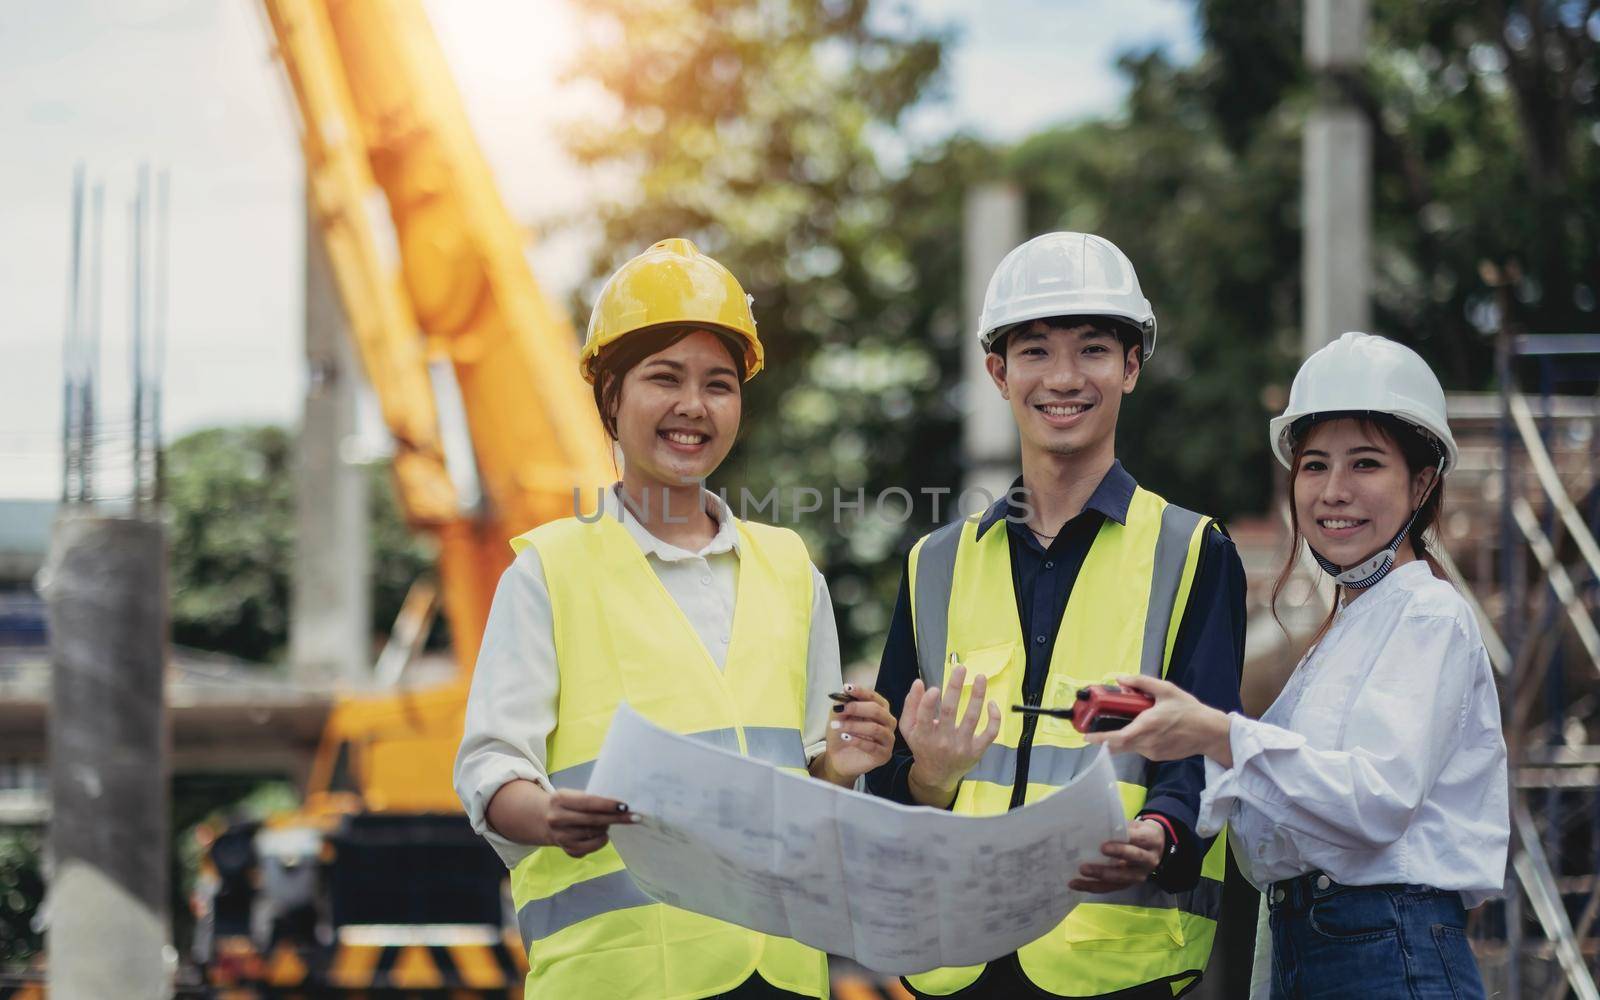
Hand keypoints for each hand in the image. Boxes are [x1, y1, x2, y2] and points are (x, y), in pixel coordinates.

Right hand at [537, 789, 637, 858]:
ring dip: (606, 828)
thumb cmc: (568, 804)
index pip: (588, 802)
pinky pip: (591, 848)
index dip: (608, 805)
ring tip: (607, 822)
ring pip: (594, 834)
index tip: (625, 806)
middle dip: (616, 818)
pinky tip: (600, 834)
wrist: (544, 819)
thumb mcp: (574, 795)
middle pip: (593, 820)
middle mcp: (557, 819)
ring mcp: (560, 836)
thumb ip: (592, 799)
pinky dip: (600, 840)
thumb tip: (621, 806)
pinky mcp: (566, 850)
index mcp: (559, 799)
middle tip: (635, 817)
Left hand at [818, 685, 895, 783]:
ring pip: (875, 729)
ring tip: (836, 726)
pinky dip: (857, 740)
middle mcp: (888, 722)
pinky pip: (872, 746)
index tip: (846, 688)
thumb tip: (844, 694)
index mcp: (880, 710)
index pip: (874, 697)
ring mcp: (888, 739)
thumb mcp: (838, 717)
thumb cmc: (842, 734)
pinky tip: (845, 737)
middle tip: (840, 709)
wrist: (838, 758)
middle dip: (857, 708)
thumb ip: (842, 705)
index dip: (861, 692)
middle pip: (877, 711)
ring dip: (854, 726)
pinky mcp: (884, 755)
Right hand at [901, 666, 1001, 806]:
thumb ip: (911, 705)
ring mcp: (961, 746)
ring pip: (972, 718)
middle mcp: (942, 741)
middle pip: (949, 711)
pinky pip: (990, 733)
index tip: (935, 688)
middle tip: (960, 668)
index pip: (924, 717)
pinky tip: (992, 702)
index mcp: (923, 735)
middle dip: (955, 687)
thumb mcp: (908, 729)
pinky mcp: (976, 750)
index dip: (928, 702)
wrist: (937, 775)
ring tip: (981, 677)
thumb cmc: (922, 746)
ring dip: (977, 696)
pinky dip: (994, 718)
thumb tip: (918, 683)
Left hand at [1069, 818, 1165, 892]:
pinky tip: (1077, 884)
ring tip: (1080, 873)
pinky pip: (1111, 888)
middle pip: (1128, 864)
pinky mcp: (1129, 884)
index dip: (1121, 845)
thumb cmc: (1138, 832)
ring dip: (1098, 877)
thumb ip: (1120, 827)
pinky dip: (1093, 886)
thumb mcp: (1134, 825)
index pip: (1137, 842)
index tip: (1102, 847)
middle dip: (1109, 864)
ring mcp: (1139, 875)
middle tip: (1086, 865)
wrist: (1156, 847)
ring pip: (1120, 879)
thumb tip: (1094, 825)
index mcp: (1150, 840)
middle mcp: (1148, 860)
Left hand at [1082, 675, 1233, 765]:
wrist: (1210, 732)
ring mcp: (1151, 752)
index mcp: (1145, 727)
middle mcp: (1146, 743)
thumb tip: (1120, 678)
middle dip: (1105, 738)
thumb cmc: (1189, 710)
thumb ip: (1141, 682)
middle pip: (1117, 745)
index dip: (1098, 739)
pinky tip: (1145, 728)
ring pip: (1129, 747)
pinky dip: (1136, 739)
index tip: (1085, 737)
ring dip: (1122, 736)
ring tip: (1127, 721)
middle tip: (1096, 729)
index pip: (1115, 738)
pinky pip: (1140, 748)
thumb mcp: (1166, 690)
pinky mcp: (1157, 757)